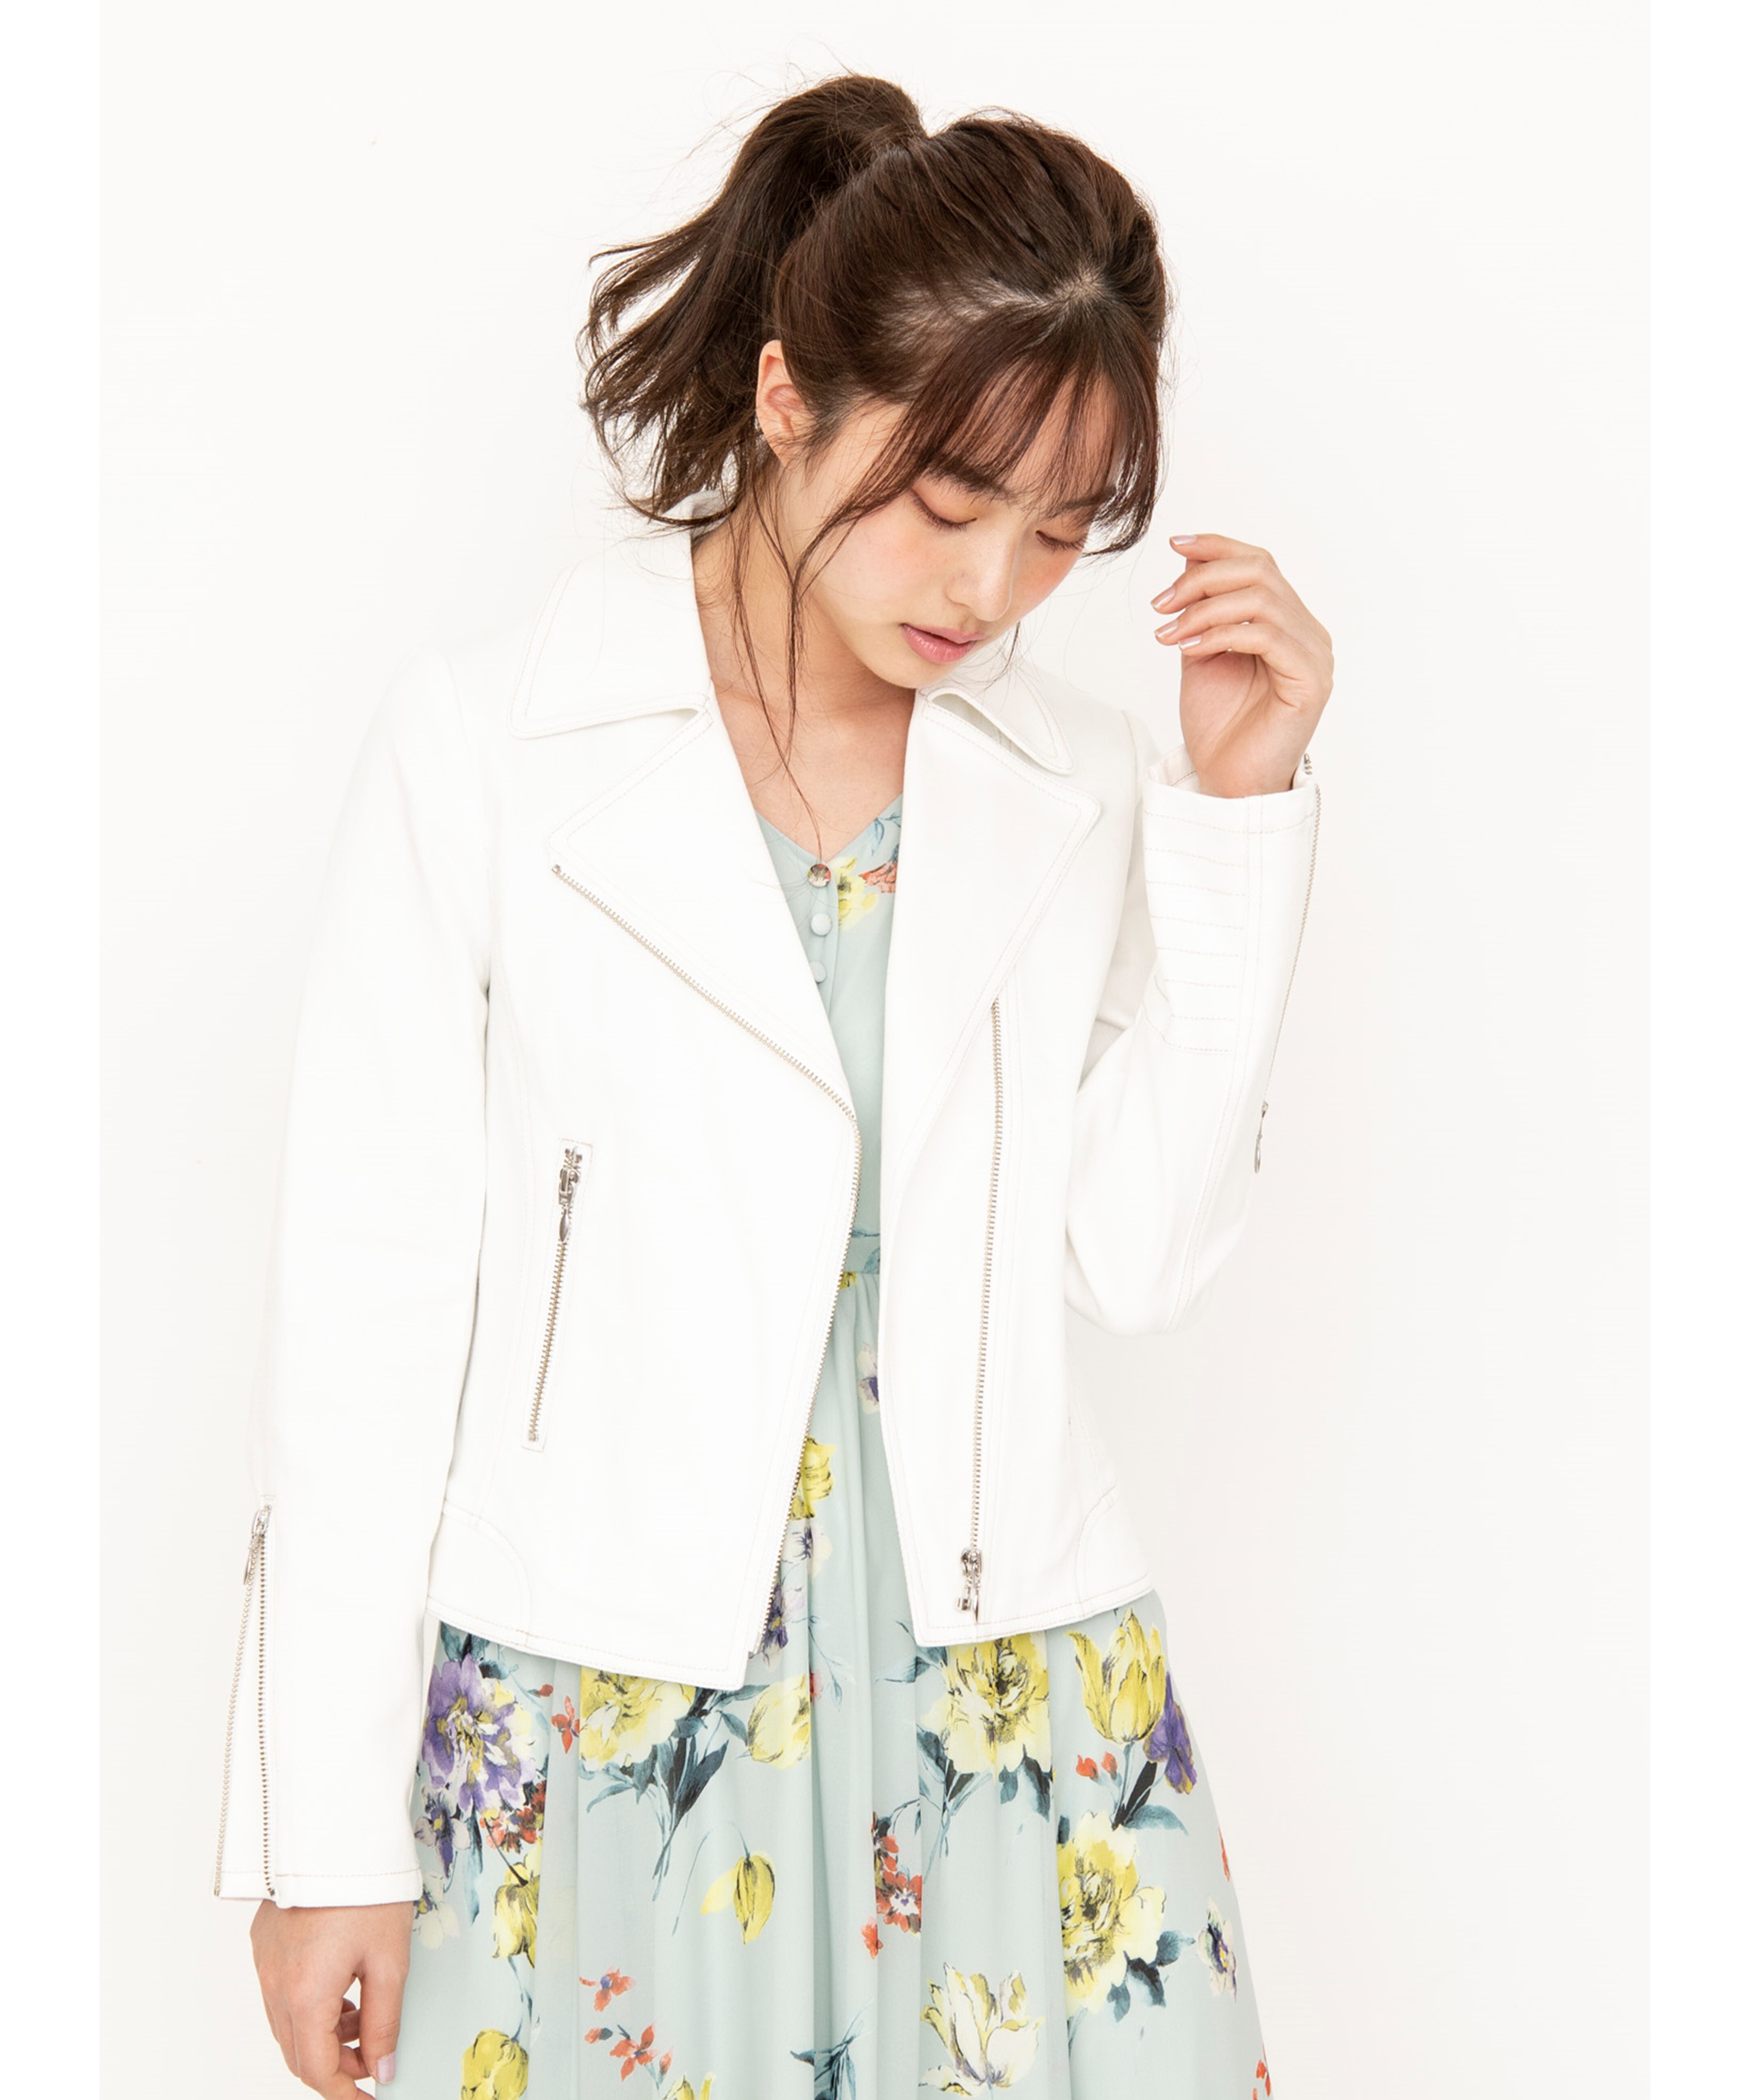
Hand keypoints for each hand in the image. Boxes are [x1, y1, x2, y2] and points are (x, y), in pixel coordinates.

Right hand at [250, 1899, 412, 2093]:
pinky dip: (310, 2006)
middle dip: (336, 2066)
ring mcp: (265, 1963)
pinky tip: (342, 1989)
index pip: (317, 2070)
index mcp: (304, 1994)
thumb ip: (385, 2022)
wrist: (335, 1830)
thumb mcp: (389, 1960)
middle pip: (298, 2053)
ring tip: (363, 2019)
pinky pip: (282, 1994)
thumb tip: (383, 2068)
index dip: (345, 2092)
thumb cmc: (365, 1888)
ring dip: (324, 2036)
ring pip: (288, 2025)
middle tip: (372, 2061)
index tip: (370, 2098)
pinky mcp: (266, 1942)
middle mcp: (275, 1984)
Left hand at [1151, 533, 1332, 796]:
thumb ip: (1201, 609)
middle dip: (1202, 579)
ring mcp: (1315, 655)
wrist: (1227, 780)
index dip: (1219, 546)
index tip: (1175, 543)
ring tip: (1168, 633)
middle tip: (1161, 604)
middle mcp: (1308, 632)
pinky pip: (1267, 635)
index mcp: (1287, 622)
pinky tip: (1190, 649)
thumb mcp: (1200, 651)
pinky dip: (1221, 634)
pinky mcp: (1311, 681)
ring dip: (1205, 610)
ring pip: (1262, 600)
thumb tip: (1190, 559)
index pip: (1259, 563)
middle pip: (1260, 572)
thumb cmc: (1219, 723)